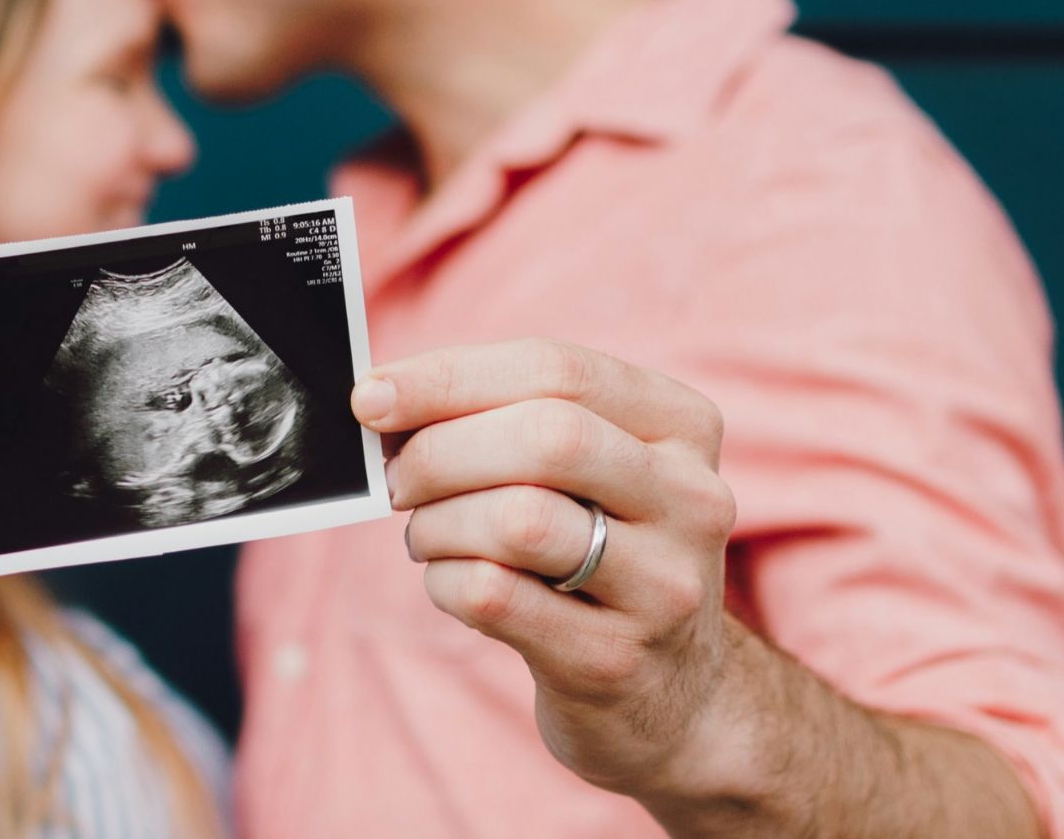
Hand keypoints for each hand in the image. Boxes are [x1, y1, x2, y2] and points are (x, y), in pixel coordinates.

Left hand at [354, 339, 737, 797]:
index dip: (448, 377)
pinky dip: (444, 581)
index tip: (372, 397)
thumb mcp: (587, 473)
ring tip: (425, 535)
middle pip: (546, 438)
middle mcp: (691, 500)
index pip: (556, 369)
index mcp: (682, 427)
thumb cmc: (599, 552)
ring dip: (437, 522)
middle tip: (396, 480)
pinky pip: (495, 596)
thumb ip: (503, 418)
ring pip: (518, 520)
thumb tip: (384, 397)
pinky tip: (450, 582)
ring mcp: (663, 587)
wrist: (671, 694)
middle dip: (440, 452)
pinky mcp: (613, 660)